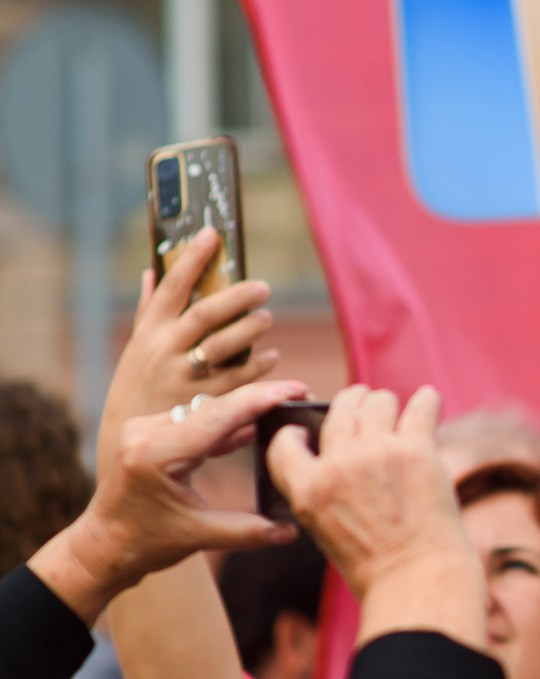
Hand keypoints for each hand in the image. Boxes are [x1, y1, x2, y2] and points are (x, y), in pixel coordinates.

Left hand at [33, 383, 298, 622]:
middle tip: (298, 393)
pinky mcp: (147, 432)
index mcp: (155, 453)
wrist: (102, 547)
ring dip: (241, 412)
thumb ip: (248, 532)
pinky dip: (222, 425)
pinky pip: (192, 420)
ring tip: (280, 410)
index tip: (296, 387)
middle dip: (257, 400)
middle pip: (213, 407)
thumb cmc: (143, 544)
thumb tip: (292, 530)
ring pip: (204, 411)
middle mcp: (145, 432)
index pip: (218, 416)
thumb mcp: (199, 537)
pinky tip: (251, 427)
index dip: (261, 400)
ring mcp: (143, 428)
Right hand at [97, 232, 281, 472]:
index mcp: (150, 332)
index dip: (192, 258)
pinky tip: (272, 357)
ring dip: (250, 330)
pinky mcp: (203, 404)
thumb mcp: (137, 346)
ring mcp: (185, 378)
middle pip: (206, 314)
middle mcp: (165, 352)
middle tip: (262, 286)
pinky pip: (238, 382)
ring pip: (224, 347)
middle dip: (236, 296)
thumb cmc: (136, 387)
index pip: (171, 286)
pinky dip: (258, 367)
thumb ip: (150, 309)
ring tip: (265, 317)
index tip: (213, 234)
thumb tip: (153, 271)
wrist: (127, 444)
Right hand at [269, 385, 484, 650]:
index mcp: (307, 490)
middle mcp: (338, 464)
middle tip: (361, 401)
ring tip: (394, 408)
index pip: (285, 442)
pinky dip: (426, 400)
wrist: (416, 580)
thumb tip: (341, 451)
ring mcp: (377, 453)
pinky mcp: (416, 450)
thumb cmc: (374, 566)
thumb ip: (324, 490)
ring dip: (384, 402)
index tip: (304, 429)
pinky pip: (421, 408)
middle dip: (349, 402)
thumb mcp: (325, 529)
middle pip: (338, 410)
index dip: (294, 431)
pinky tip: (429, 398)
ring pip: (377, 402)